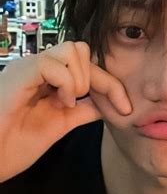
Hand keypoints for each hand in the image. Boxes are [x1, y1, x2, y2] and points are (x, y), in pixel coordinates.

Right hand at [0, 41, 131, 181]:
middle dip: (96, 78)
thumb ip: (84, 110)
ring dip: (80, 79)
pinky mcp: (21, 73)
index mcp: (47, 77)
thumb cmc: (13, 144)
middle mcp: (38, 67)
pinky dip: (66, 84)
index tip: (126, 109)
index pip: (87, 65)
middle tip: (83, 106)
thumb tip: (109, 102)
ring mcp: (29, 67)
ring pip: (73, 49)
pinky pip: (55, 64)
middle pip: (83, 49)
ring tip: (68, 103)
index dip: (111, 84)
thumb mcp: (60, 125)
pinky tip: (59, 103)